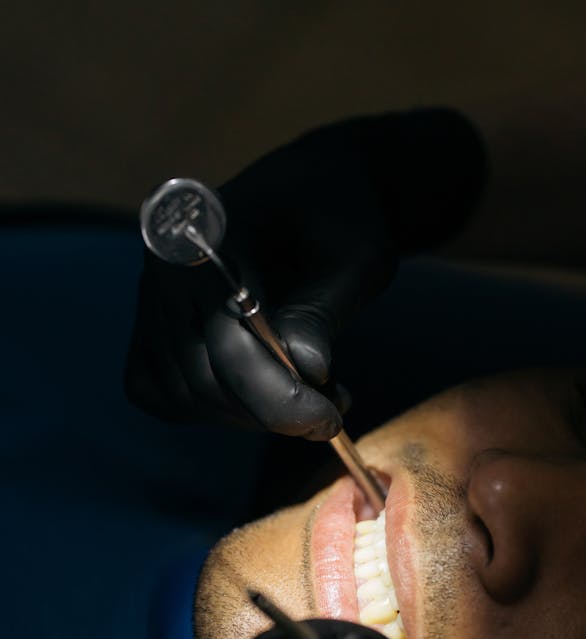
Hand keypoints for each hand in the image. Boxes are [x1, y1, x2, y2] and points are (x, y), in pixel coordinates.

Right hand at [125, 110, 486, 437]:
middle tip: (328, 417)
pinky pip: (161, 393)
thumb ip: (324, 311)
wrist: (315, 195)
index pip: (229, 342)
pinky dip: (209, 410)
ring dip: (247, 417)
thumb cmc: (340, 218)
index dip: (279, 397)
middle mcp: (165, 263)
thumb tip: (306, 369)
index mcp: (211, 230)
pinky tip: (259, 398)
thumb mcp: (357, 257)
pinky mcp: (151, 326)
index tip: (329, 419)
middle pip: (202, 377)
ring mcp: (151, 296)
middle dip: (269, 413)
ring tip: (306, 402)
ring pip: (183, 394)